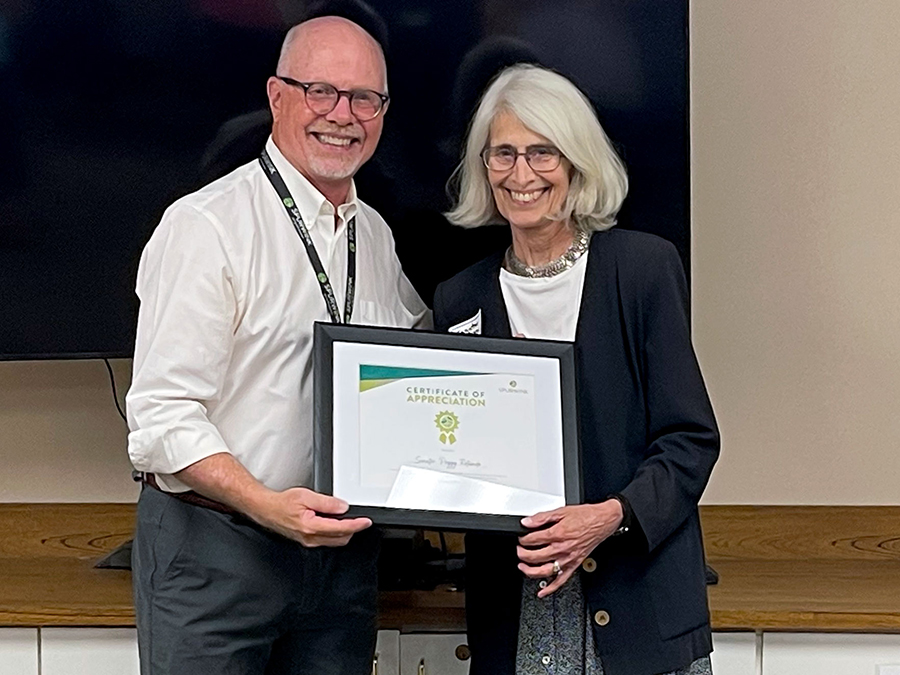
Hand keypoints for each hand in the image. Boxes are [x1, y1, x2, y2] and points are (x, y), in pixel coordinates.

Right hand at [251, 487, 371, 547]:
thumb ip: (326, 503)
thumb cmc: (282, 503)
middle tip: (358, 518)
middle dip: (352, 529)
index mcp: (311, 527)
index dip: (356, 525)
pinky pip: (327, 540)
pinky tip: (334, 523)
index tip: (366, 521)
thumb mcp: (305, 496)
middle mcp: (311, 538)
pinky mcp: (307, 541)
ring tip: (346, 518)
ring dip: (344, 532)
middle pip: (341, 538)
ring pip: (334, 541)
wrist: (267, 510)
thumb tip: (343, 507)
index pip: (341, 528)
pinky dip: (335, 533)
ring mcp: (309, 542)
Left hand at [517, 499, 622, 596]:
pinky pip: (561, 580)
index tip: (521, 538)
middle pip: (536, 556)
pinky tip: (542, 592)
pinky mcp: (574, 565)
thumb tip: (527, 522)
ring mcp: (568, 559)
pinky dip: (550, 589)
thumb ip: (542, 517)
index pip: (533, 540)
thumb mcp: (561, 511)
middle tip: (519, 551)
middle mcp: (562, 549)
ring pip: (545, 571)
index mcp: (558, 534)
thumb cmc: (585, 516)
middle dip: (523, 554)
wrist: (603, 521)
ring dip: (531, 571)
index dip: (523, 539)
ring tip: (523, 567)